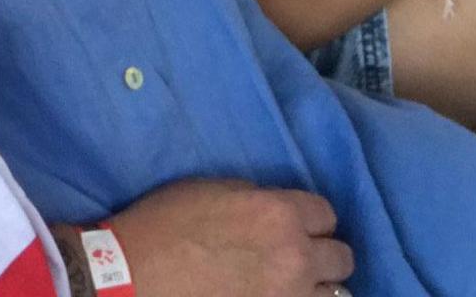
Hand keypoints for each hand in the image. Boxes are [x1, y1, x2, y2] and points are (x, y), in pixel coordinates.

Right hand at [79, 179, 353, 296]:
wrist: (133, 275)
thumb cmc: (164, 225)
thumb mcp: (209, 189)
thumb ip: (255, 198)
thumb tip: (275, 210)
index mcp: (279, 214)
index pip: (326, 214)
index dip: (308, 219)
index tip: (295, 225)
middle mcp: (296, 256)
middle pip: (341, 257)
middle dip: (321, 254)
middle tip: (296, 257)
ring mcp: (290, 296)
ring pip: (334, 293)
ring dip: (316, 287)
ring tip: (291, 285)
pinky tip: (280, 296)